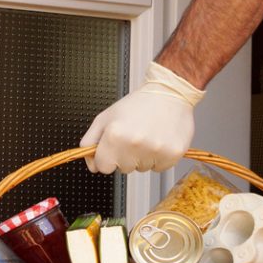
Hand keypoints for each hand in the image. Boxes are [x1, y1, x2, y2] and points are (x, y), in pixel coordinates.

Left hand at [80, 62, 204, 173]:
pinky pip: (159, 168)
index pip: (103, 167)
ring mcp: (154, 151)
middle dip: (126, 157)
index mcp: (115, 135)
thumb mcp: (106, 117)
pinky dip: (159, 158)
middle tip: (135, 136)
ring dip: (143, 157)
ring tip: (148, 136)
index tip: (114, 147)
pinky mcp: (172, 155)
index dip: (107, 157)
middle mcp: (134, 144)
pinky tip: (159, 140)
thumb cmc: (139, 104)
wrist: (170, 93)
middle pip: (123, 169)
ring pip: (141, 169)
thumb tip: (92, 164)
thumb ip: (90, 141)